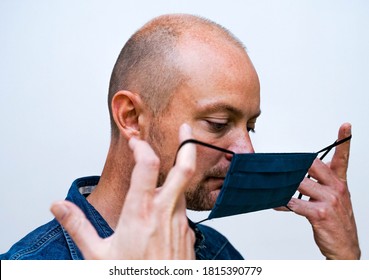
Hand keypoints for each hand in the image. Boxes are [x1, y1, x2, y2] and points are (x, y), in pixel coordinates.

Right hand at [50, 124, 196, 258]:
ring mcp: (181, 223)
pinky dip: (173, 206)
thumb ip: (78, 226)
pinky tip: (161, 217)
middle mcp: (165, 213)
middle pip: (184, 169)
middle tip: (185, 129)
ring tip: (164, 176)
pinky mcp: (188, 235)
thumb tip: (58, 206)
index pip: (146, 165)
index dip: (141, 147)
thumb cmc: (131, 277)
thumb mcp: (97, 255)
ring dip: (175, 179)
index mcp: (141, 212)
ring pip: (182, 191)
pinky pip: (182, 213)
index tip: (135, 142)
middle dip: (187, 144)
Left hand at [287, 123, 359, 258]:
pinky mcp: (319, 213)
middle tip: (279, 165)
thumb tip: (297, 176)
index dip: (344, 141)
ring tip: (270, 183)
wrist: (345, 246)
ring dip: (283, 183)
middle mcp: (336, 188)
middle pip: (312, 165)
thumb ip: (319, 185)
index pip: (342, 159)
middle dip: (295, 165)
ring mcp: (329, 200)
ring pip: (300, 182)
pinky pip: (295, 203)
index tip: (346, 126)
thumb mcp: (334, 200)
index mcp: (340, 183)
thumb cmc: (336, 221)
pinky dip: (282, 202)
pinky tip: (275, 202)